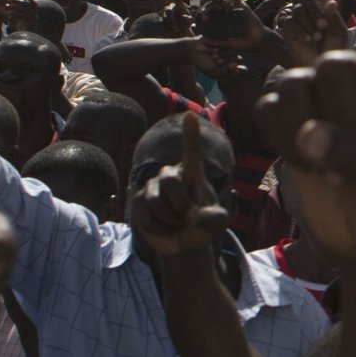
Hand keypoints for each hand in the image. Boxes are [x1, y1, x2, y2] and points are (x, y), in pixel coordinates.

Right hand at [128, 111, 229, 257]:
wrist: (183, 243)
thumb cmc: (202, 226)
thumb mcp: (216, 223)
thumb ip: (216, 218)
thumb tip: (206, 216)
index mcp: (192, 174)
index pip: (191, 151)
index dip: (190, 134)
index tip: (191, 114)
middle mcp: (171, 175)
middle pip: (170, 180)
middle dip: (180, 203)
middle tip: (187, 216)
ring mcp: (153, 187)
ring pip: (155, 200)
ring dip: (169, 218)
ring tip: (176, 222)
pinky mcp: (139, 202)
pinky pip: (147, 215)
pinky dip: (160, 228)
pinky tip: (165, 228)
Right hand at [255, 0, 355, 269]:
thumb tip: (311, 135)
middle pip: (331, 66)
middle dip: (338, 118)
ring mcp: (324, 94)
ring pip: (293, 82)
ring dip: (304, 132)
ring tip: (334, 168)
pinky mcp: (291, 115)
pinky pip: (268, 106)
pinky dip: (281, 139)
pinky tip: (309, 165)